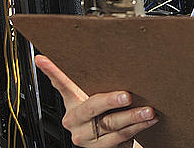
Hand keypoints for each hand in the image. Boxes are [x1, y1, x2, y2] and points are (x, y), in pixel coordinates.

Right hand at [35, 55, 157, 147]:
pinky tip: (149, 120)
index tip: (44, 58)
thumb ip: (95, 78)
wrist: (111, 139)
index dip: (52, 71)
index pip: (61, 83)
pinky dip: (138, 128)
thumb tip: (75, 54)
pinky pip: (121, 137)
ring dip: (133, 117)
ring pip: (111, 125)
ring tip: (148, 111)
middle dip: (111, 101)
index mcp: (72, 103)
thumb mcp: (96, 93)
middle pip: (92, 108)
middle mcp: (75, 121)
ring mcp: (88, 137)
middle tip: (127, 96)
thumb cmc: (105, 110)